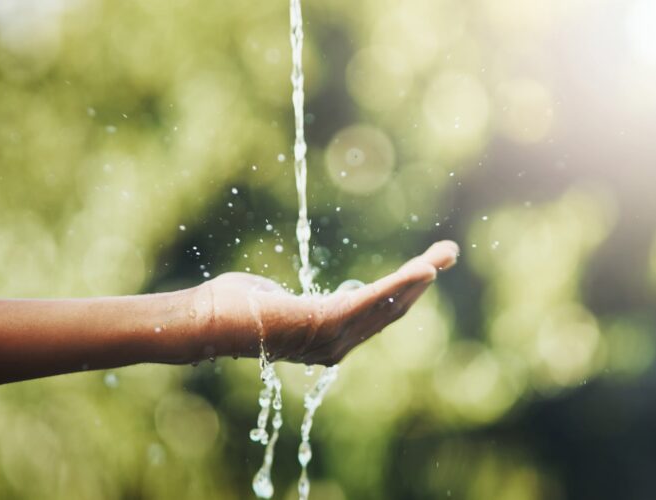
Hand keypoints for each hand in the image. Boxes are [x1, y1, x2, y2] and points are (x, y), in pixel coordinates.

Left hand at [196, 240, 458, 364]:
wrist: (205, 319)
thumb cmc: (232, 307)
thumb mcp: (272, 301)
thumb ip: (293, 301)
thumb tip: (282, 297)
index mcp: (326, 340)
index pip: (374, 314)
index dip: (402, 292)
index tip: (425, 269)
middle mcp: (335, 347)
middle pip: (389, 311)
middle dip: (421, 282)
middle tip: (449, 254)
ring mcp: (330, 339)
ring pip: (385, 306)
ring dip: (417, 280)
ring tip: (444, 257)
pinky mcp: (324, 324)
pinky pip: (370, 302)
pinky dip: (397, 286)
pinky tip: (421, 270)